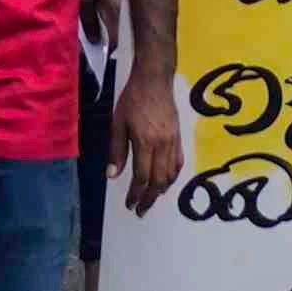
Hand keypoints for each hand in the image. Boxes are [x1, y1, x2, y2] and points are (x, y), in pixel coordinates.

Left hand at [112, 72, 187, 209]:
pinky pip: (178, 163)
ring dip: (161, 190)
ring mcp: (173, 142)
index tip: (130, 205)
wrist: (154, 80)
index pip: (141, 177)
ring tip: (151, 198)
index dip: (136, 194)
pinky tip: (165, 181)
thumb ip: (116, 150)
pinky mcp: (178, 137)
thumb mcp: (117, 123)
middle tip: (141, 211)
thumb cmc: (132, 99)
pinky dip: (172, 176)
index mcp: (145, 142)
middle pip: (158, 181)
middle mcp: (162, 145)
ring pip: (170, 174)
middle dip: (149, 199)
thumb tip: (113, 175)